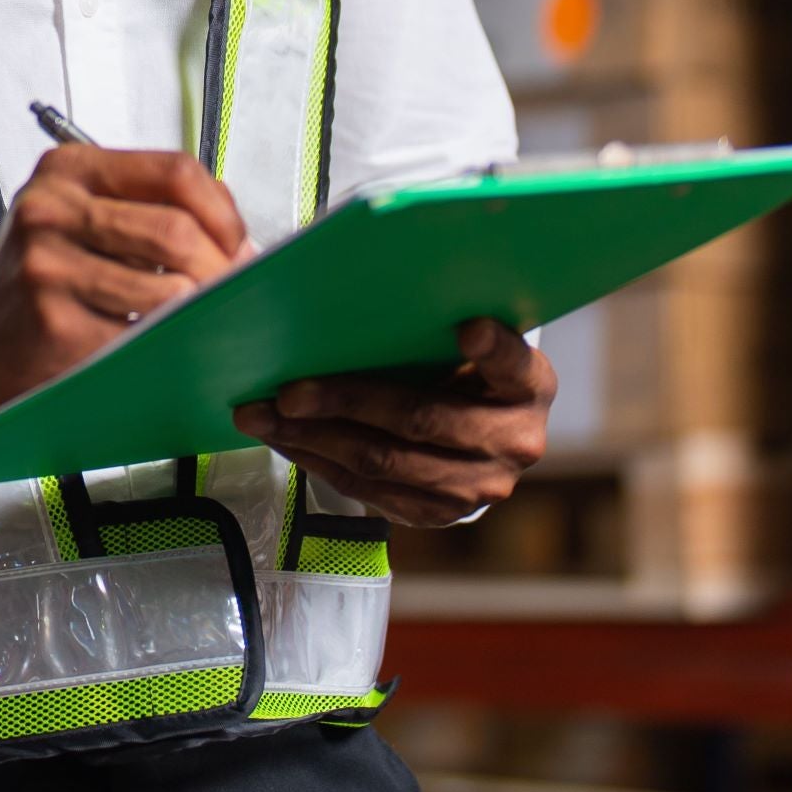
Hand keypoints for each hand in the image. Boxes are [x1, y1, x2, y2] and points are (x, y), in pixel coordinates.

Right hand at [0, 148, 247, 470]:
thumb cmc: (40, 279)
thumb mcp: (79, 219)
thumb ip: (147, 212)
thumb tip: (243, 242)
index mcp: (68, 170)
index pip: (174, 171)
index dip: (223, 210)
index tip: (240, 243)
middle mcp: (51, 206)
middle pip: (175, 229)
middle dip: (222, 269)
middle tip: (238, 293)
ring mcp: (46, 264)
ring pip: (166, 285)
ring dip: (200, 312)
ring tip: (202, 322)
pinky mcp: (51, 322)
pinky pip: (140, 333)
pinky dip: (166, 343)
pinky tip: (163, 346)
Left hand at [228, 319, 553, 527]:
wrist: (475, 428)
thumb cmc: (454, 360)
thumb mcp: (459, 333)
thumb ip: (431, 316)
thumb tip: (361, 277)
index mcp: (528, 382)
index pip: (512, 362)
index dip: (492, 347)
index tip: (465, 326)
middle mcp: (515, 439)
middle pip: (422, 419)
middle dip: (345, 402)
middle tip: (287, 389)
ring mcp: (481, 486)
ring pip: (386, 462)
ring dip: (315, 438)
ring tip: (263, 415)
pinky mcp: (442, 514)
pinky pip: (370, 490)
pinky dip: (319, 461)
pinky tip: (283, 438)